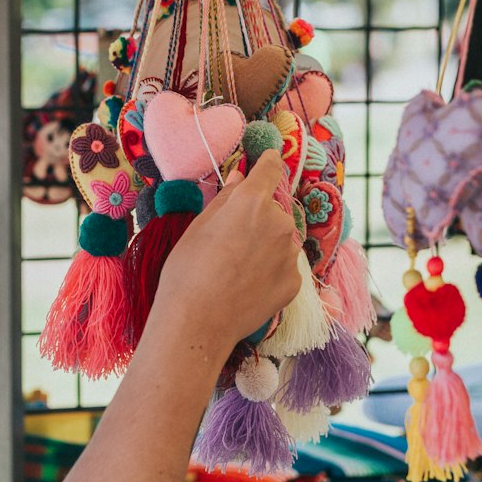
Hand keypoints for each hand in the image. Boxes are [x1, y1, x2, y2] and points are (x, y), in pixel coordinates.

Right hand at [153, 150, 301, 352]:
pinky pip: (284, 268)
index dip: (268, 162)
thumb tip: (240, 179)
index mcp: (253, 202)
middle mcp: (279, 223)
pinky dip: (270, 272)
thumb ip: (226, 199)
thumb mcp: (199, 226)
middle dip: (257, 219)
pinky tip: (246, 286)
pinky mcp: (295, 282)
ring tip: (235, 269)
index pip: (270, 169)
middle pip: (273, 211)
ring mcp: (290, 254)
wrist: (197, 322)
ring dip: (265, 246)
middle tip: (229, 242)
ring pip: (280, 240)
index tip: (269, 159)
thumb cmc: (187, 271)